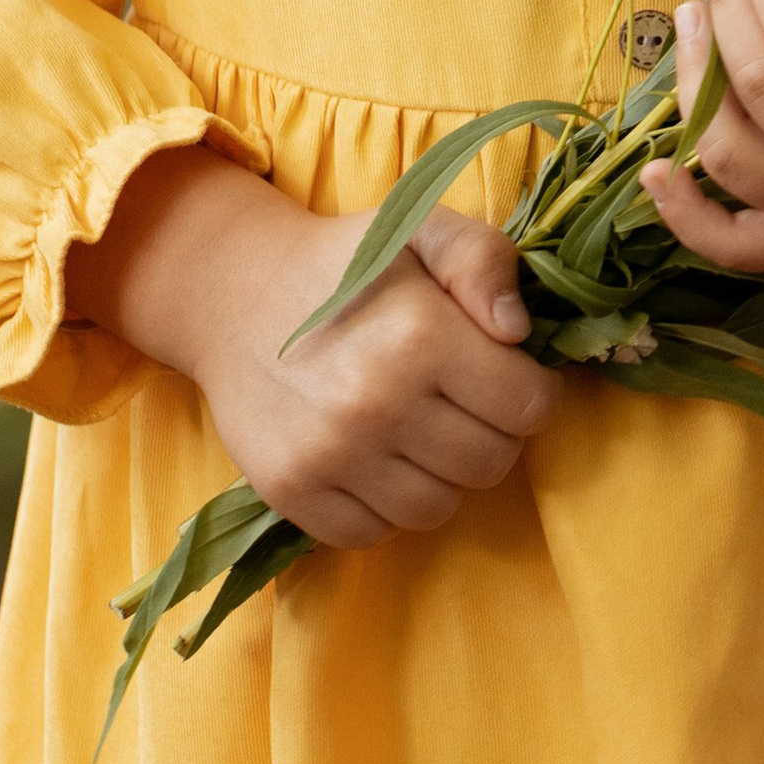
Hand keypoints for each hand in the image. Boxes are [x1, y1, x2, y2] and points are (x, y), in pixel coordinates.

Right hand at [66, 151, 555, 547]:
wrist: (232, 297)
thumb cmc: (343, 264)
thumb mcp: (422, 229)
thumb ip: (483, 262)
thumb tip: (518, 333)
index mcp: (420, 336)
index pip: (529, 408)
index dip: (530, 391)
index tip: (505, 374)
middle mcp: (376, 405)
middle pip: (490, 464)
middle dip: (492, 434)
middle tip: (463, 402)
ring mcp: (330, 456)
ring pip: (438, 509)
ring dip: (441, 475)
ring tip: (419, 429)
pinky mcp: (292, 491)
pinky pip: (375, 534)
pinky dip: (385, 505)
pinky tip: (375, 458)